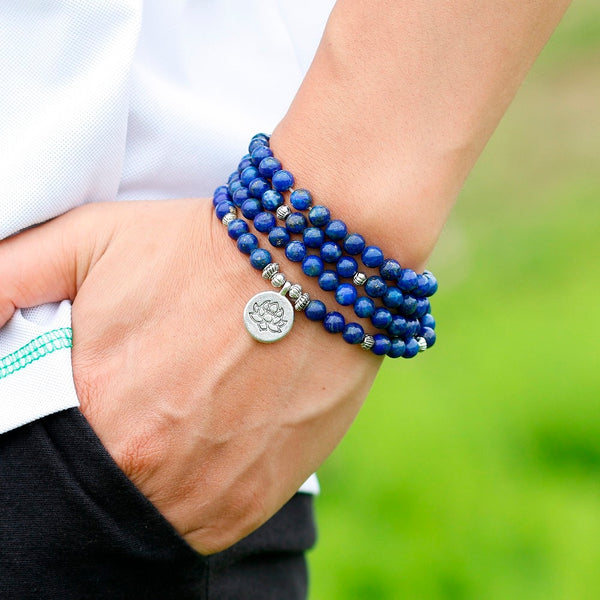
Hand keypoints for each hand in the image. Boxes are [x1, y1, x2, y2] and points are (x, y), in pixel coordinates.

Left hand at [0, 199, 379, 552]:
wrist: (310, 266)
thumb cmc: (200, 249)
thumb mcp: (89, 241)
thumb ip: (7, 280)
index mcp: (97, 411)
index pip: (42, 464)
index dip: (59, 438)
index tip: (86, 410)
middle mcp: (150, 467)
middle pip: (99, 493)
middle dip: (107, 458)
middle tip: (137, 413)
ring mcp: (210, 492)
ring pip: (151, 519)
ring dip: (153, 484)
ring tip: (175, 427)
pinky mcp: (258, 499)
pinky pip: (206, 529)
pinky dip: (197, 498)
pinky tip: (209, 445)